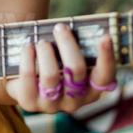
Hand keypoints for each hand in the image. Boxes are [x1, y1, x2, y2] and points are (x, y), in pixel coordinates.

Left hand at [0, 21, 117, 113]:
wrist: (26, 82)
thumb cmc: (55, 64)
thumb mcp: (69, 59)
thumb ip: (77, 49)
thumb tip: (74, 28)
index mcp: (91, 91)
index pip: (105, 77)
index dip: (106, 57)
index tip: (106, 36)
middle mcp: (75, 102)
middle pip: (76, 69)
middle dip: (67, 44)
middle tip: (60, 27)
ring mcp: (52, 105)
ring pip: (51, 75)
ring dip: (46, 52)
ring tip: (41, 41)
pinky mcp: (30, 103)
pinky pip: (29, 77)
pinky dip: (28, 58)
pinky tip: (28, 47)